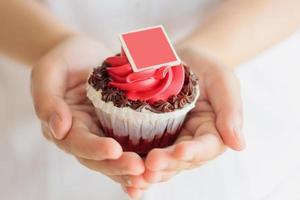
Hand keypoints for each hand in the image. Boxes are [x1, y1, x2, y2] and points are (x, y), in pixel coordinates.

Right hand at [31, 35, 144, 188]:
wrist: (84, 54)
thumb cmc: (64, 60)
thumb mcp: (48, 72)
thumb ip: (47, 100)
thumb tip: (59, 129)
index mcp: (65, 125)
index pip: (77, 143)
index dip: (94, 149)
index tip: (114, 150)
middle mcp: (85, 135)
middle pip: (99, 159)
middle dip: (118, 166)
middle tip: (139, 168)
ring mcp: (104, 132)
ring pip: (116, 158)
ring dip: (132, 169)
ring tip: (151, 172)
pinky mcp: (121, 126)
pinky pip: (131, 144)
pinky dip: (143, 155)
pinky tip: (158, 163)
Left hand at [122, 46, 244, 198]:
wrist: (183, 60)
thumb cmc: (206, 68)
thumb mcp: (223, 82)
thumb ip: (230, 111)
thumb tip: (239, 145)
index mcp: (211, 132)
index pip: (206, 147)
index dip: (194, 151)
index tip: (181, 150)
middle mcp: (191, 142)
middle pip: (181, 160)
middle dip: (167, 164)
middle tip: (151, 165)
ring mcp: (170, 141)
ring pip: (163, 162)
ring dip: (150, 170)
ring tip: (136, 175)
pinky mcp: (152, 137)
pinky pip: (144, 152)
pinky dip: (136, 163)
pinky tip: (123, 168)